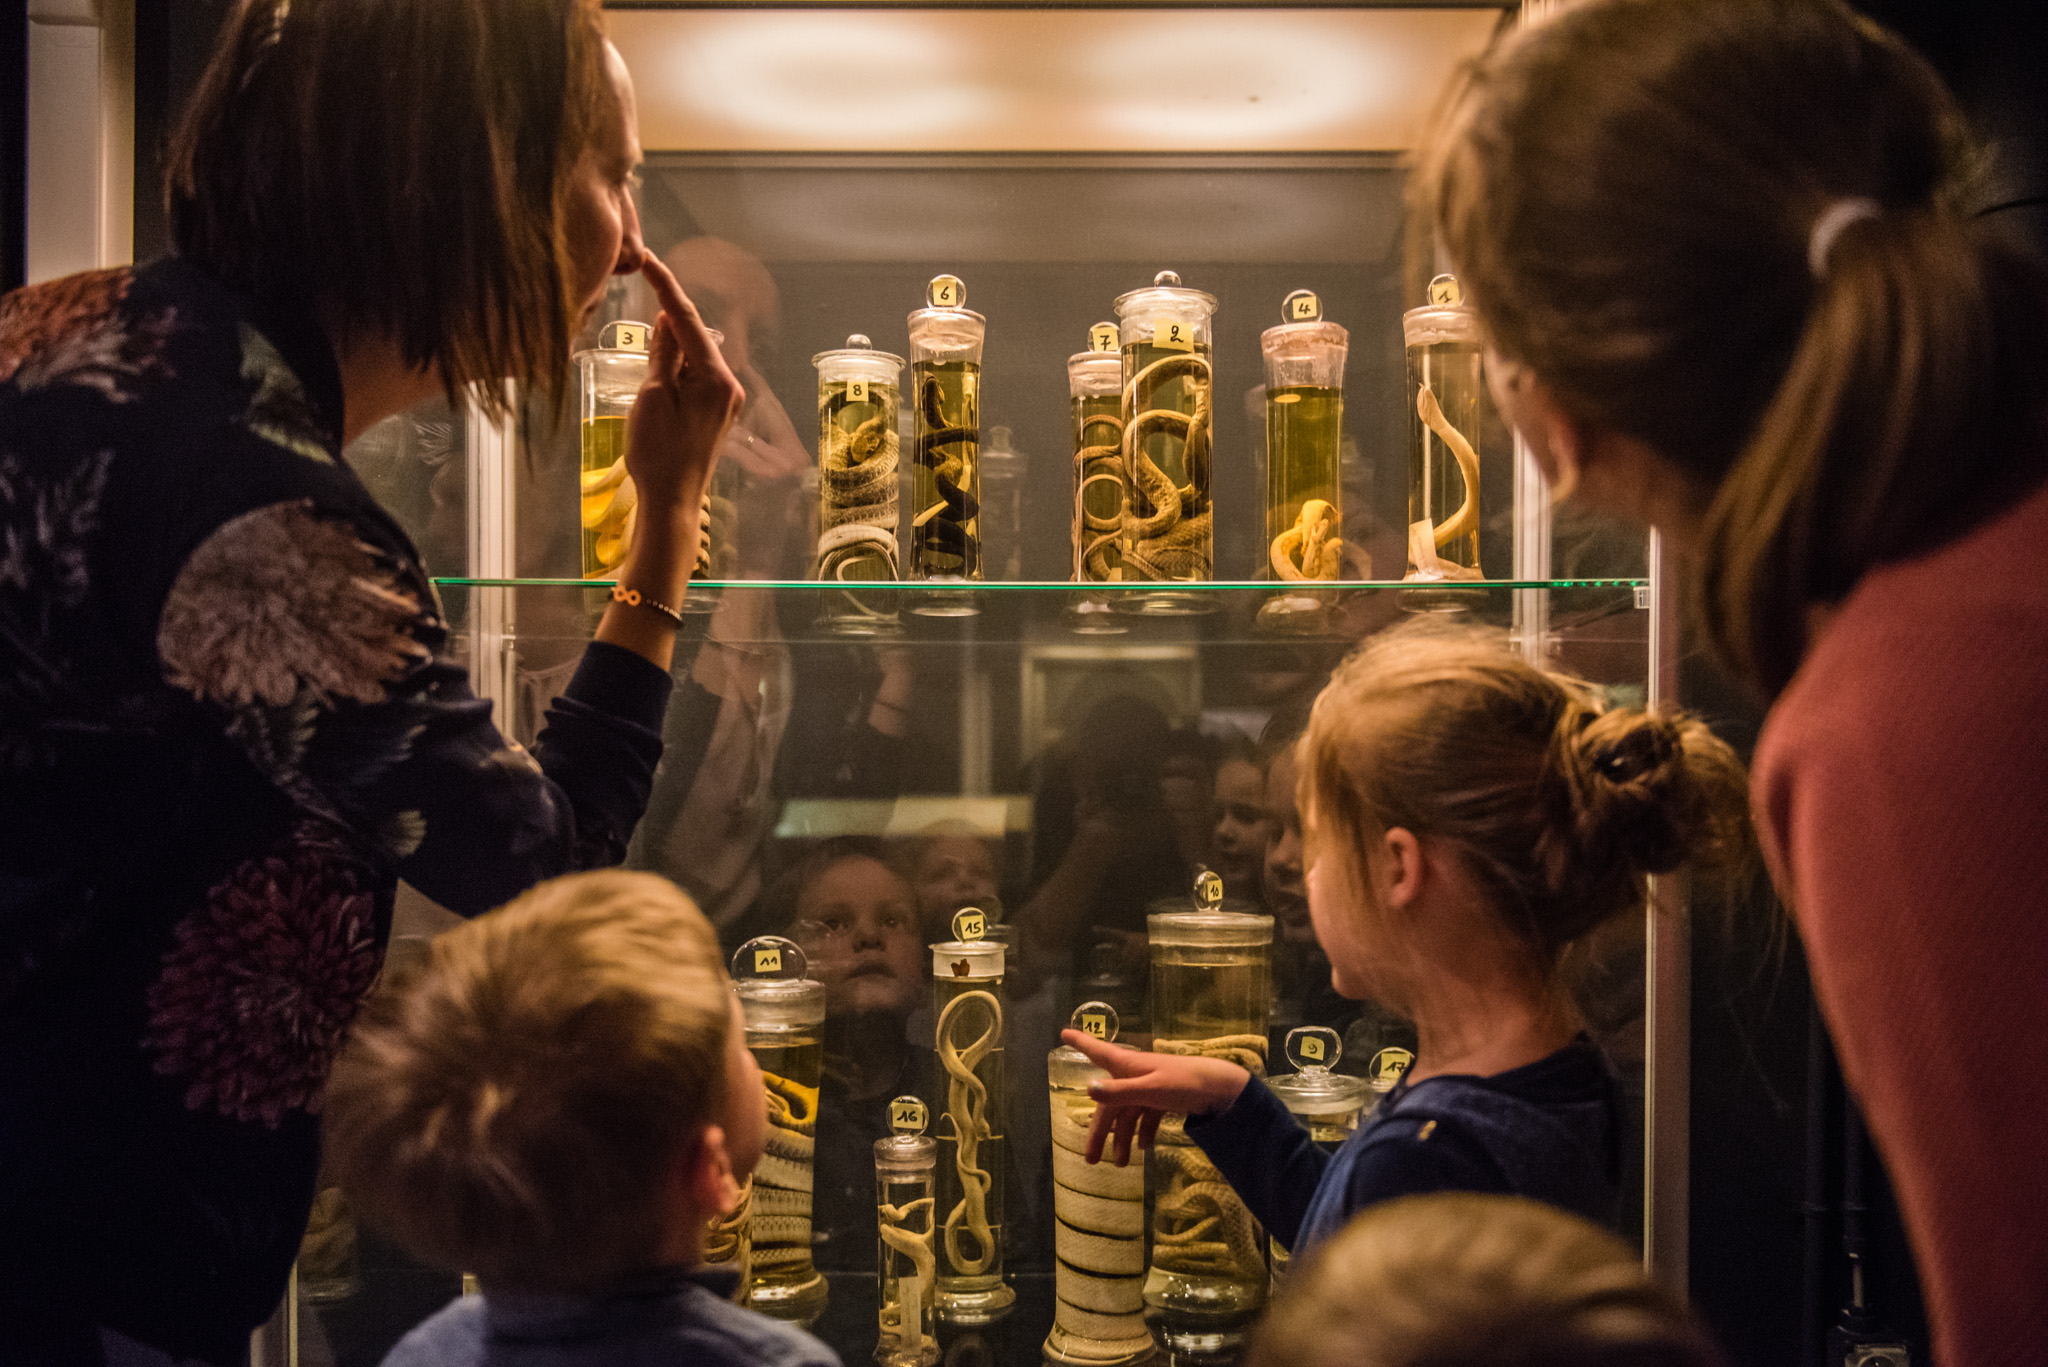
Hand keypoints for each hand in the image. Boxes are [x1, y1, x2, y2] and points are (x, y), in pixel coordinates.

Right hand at [626, 254, 744, 511]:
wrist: (673, 502)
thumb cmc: (658, 454)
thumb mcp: (653, 396)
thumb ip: (664, 354)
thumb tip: (669, 320)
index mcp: (716, 379)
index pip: (689, 321)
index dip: (666, 288)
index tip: (649, 260)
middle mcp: (730, 386)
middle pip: (695, 338)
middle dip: (667, 325)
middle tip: (638, 336)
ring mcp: (726, 402)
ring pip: (694, 359)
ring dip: (669, 353)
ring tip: (646, 377)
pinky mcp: (717, 414)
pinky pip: (695, 379)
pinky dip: (675, 372)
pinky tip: (657, 382)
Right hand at [1061, 1030, 1251, 1166]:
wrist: (1221, 1089)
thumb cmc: (1184, 1082)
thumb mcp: (1150, 1089)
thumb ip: (1120, 1092)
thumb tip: (1089, 1089)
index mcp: (1128, 1066)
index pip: (1099, 1052)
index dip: (1081, 1042)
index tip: (1064, 1032)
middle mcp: (1135, 1074)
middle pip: (1110, 1103)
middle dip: (1099, 1132)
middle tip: (1090, 1159)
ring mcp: (1150, 1087)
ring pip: (1128, 1114)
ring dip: (1122, 1138)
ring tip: (1120, 1164)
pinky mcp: (1164, 1098)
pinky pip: (1146, 1116)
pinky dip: (1142, 1131)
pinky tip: (1143, 1148)